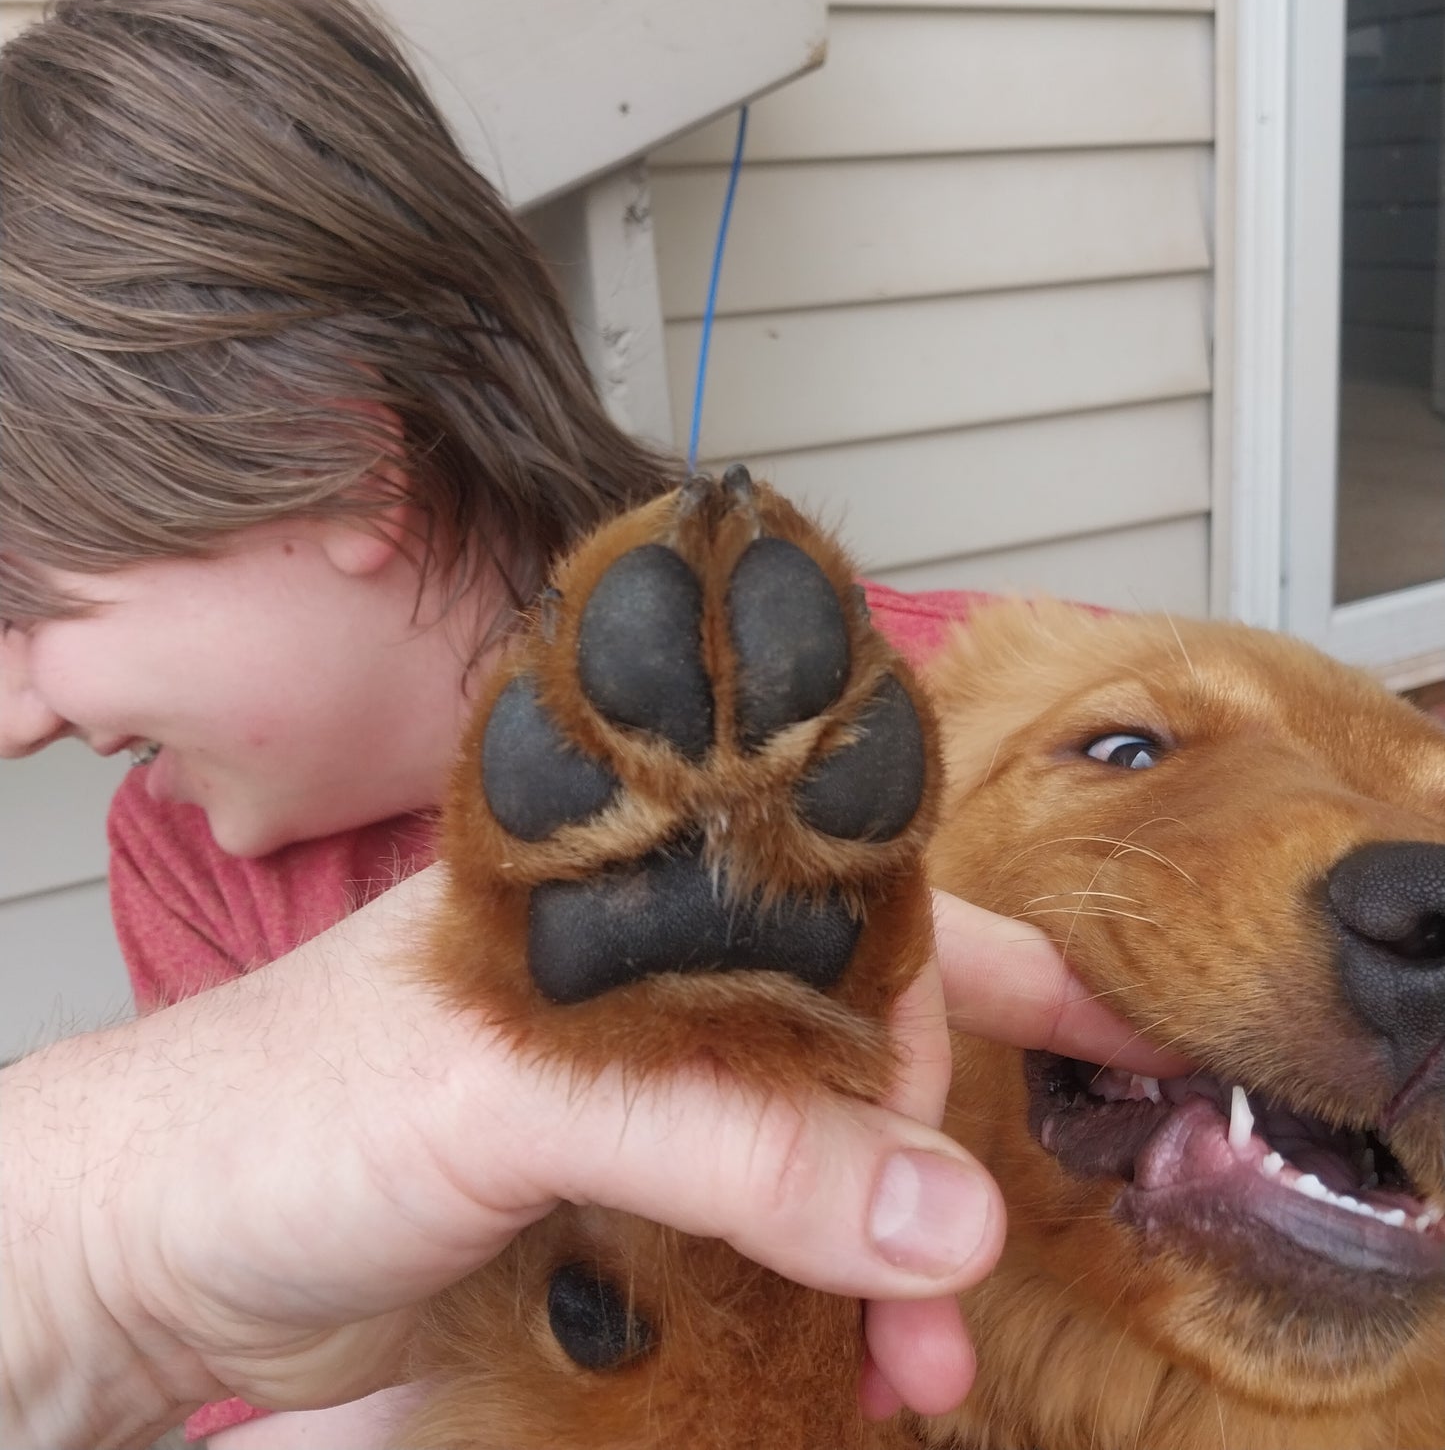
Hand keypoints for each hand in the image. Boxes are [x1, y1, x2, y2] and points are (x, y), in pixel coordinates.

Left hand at [2, 871, 1183, 1448]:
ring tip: (915, 1365)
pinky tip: (850, 1367)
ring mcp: (635, 1101)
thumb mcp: (511, 1096)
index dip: (985, 957)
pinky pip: (761, 1250)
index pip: (845, 897)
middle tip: (968, 1264)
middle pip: (859, 1041)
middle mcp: (649, 982)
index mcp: (633, 894)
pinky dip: (823, 1310)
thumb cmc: (283, 1102)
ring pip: (823, 1162)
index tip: (1120, 1032)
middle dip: (944, 1151)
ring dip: (891, 1259)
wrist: (151, 1251)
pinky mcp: (613, 1208)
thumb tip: (940, 1207)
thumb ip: (727, 1136)